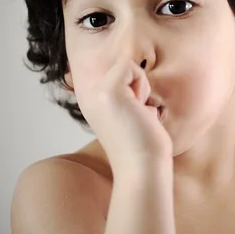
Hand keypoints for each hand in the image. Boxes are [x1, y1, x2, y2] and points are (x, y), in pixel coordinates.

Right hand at [75, 58, 172, 174]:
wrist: (143, 168)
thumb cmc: (144, 146)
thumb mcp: (131, 115)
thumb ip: (128, 96)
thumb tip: (136, 73)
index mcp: (94, 102)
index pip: (118, 73)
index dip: (135, 89)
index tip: (134, 116)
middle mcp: (90, 96)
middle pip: (123, 67)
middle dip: (139, 87)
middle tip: (137, 115)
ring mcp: (96, 93)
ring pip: (127, 65)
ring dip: (142, 88)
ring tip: (138, 115)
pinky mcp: (108, 91)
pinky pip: (130, 66)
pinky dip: (142, 86)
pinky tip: (139, 111)